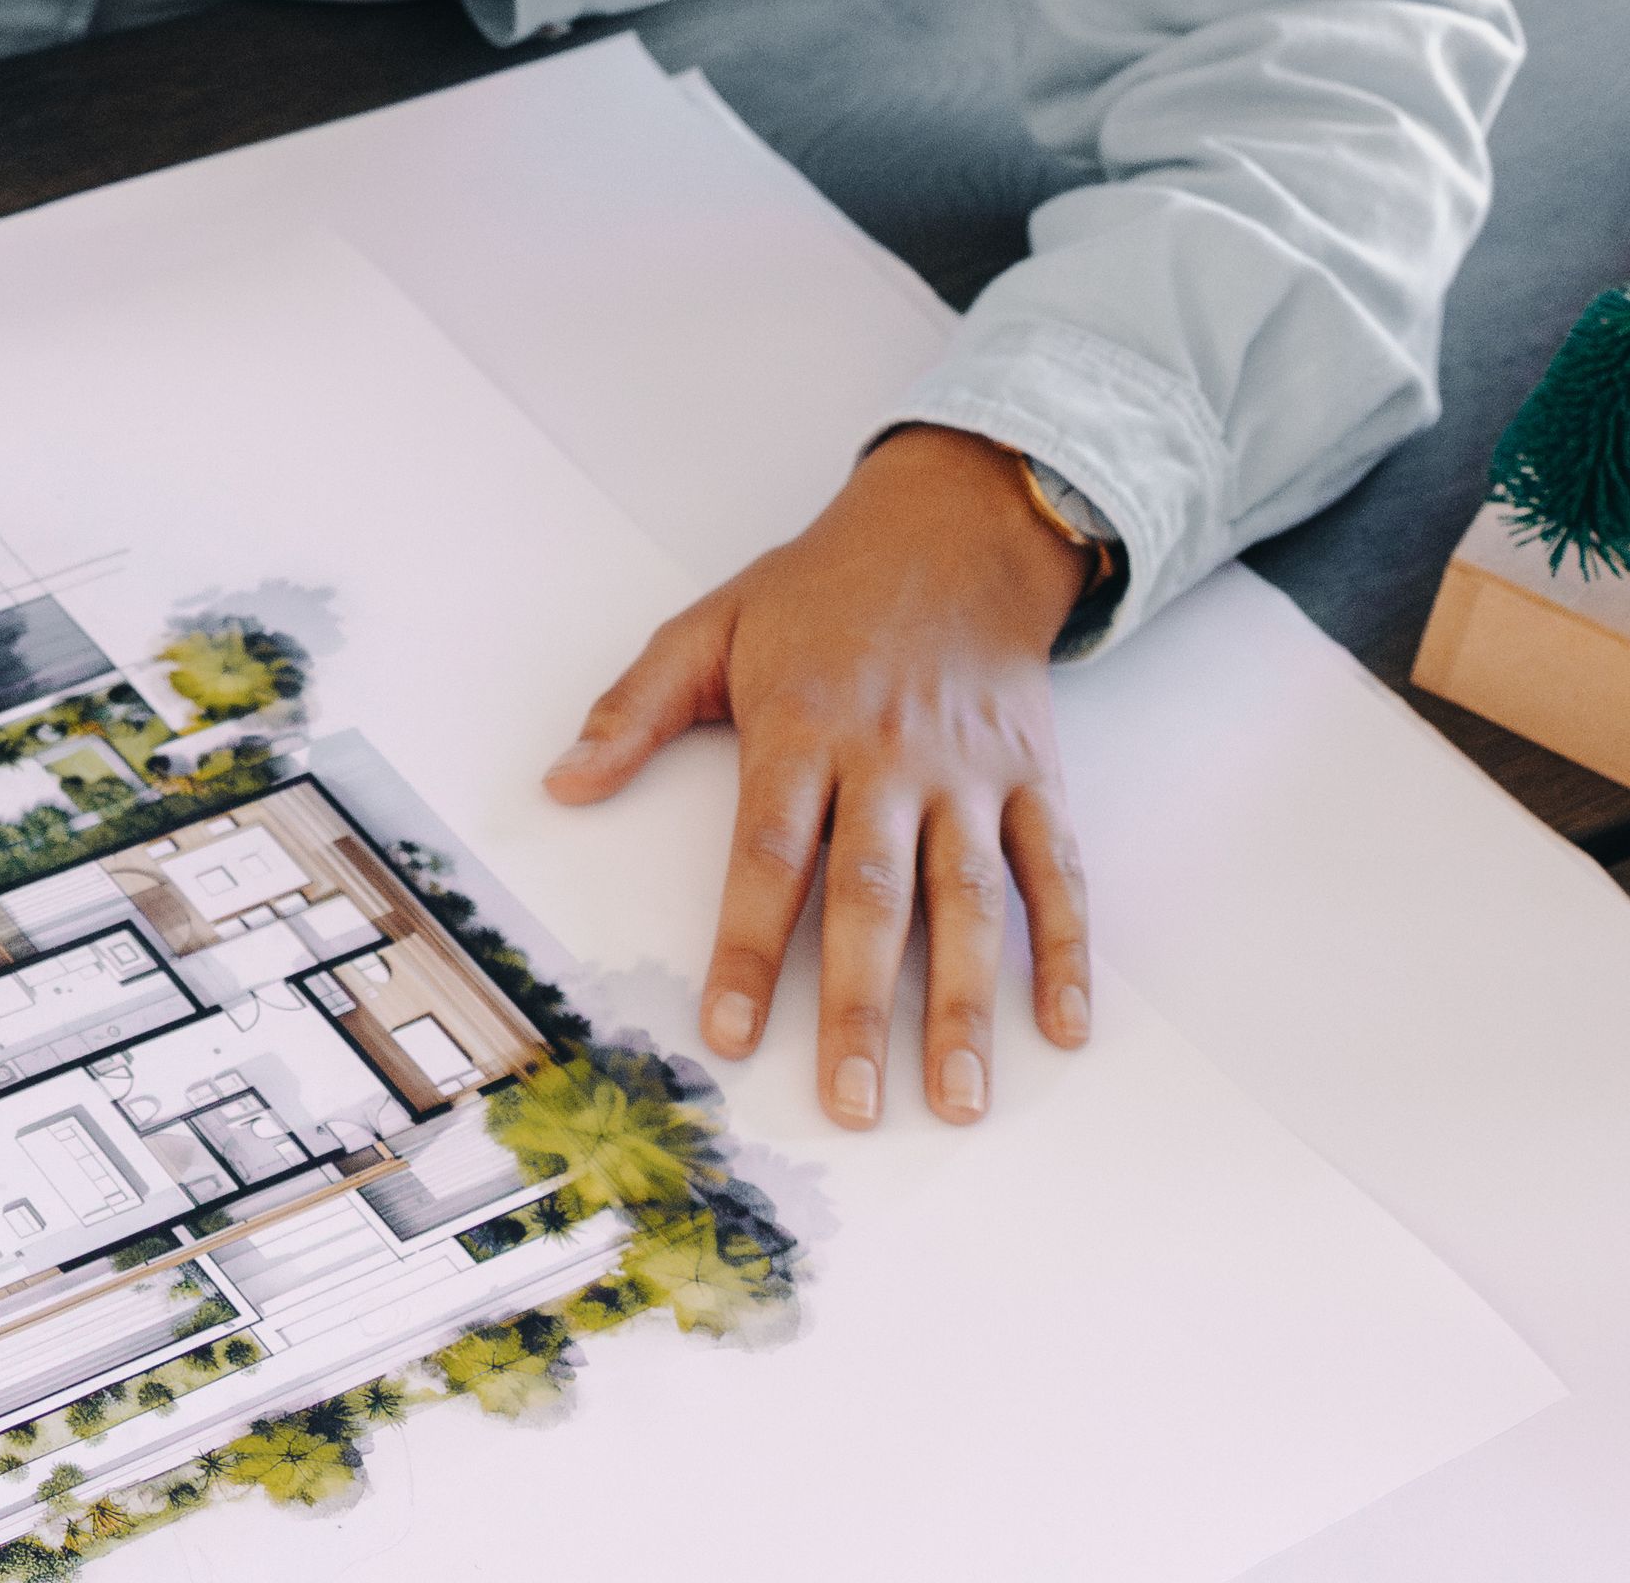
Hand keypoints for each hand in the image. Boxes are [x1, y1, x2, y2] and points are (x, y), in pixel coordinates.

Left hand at [545, 427, 1095, 1130]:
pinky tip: (1062, 1028)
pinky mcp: (1034, 778)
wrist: (955, 525)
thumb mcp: (712, 625)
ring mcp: (971, 774)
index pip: (771, 853)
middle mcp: (891, 759)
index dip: (747, 946)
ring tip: (957, 1098)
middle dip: (859, 1008)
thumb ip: (635, 709)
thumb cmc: (822, 589)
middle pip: (874, 897)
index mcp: (803, 727)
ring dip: (966, 1005)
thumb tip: (562, 781)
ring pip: (973, 902)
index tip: (730, 1034)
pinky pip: (1058, 873)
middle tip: (850, 1105)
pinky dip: (1067, 950)